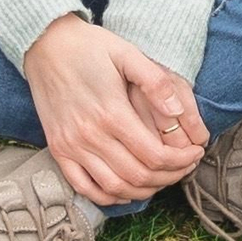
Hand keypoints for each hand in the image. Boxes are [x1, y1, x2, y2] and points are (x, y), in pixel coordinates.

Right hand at [22, 15, 208, 206]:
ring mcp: (71, 146)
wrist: (45, 44)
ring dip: (144, 190)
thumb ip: (155, 82)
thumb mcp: (128, 53)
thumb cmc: (90, 46)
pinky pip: (84, 188)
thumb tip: (177, 112)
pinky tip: (127, 189)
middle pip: (138, 176)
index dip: (181, 161)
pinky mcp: (58, 150)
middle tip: (186, 167)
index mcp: (111, 113)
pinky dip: (109, 196)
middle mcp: (90, 136)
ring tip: (163, 178)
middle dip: (170, 177)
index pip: (154, 155)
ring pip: (114, 188)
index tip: (196, 153)